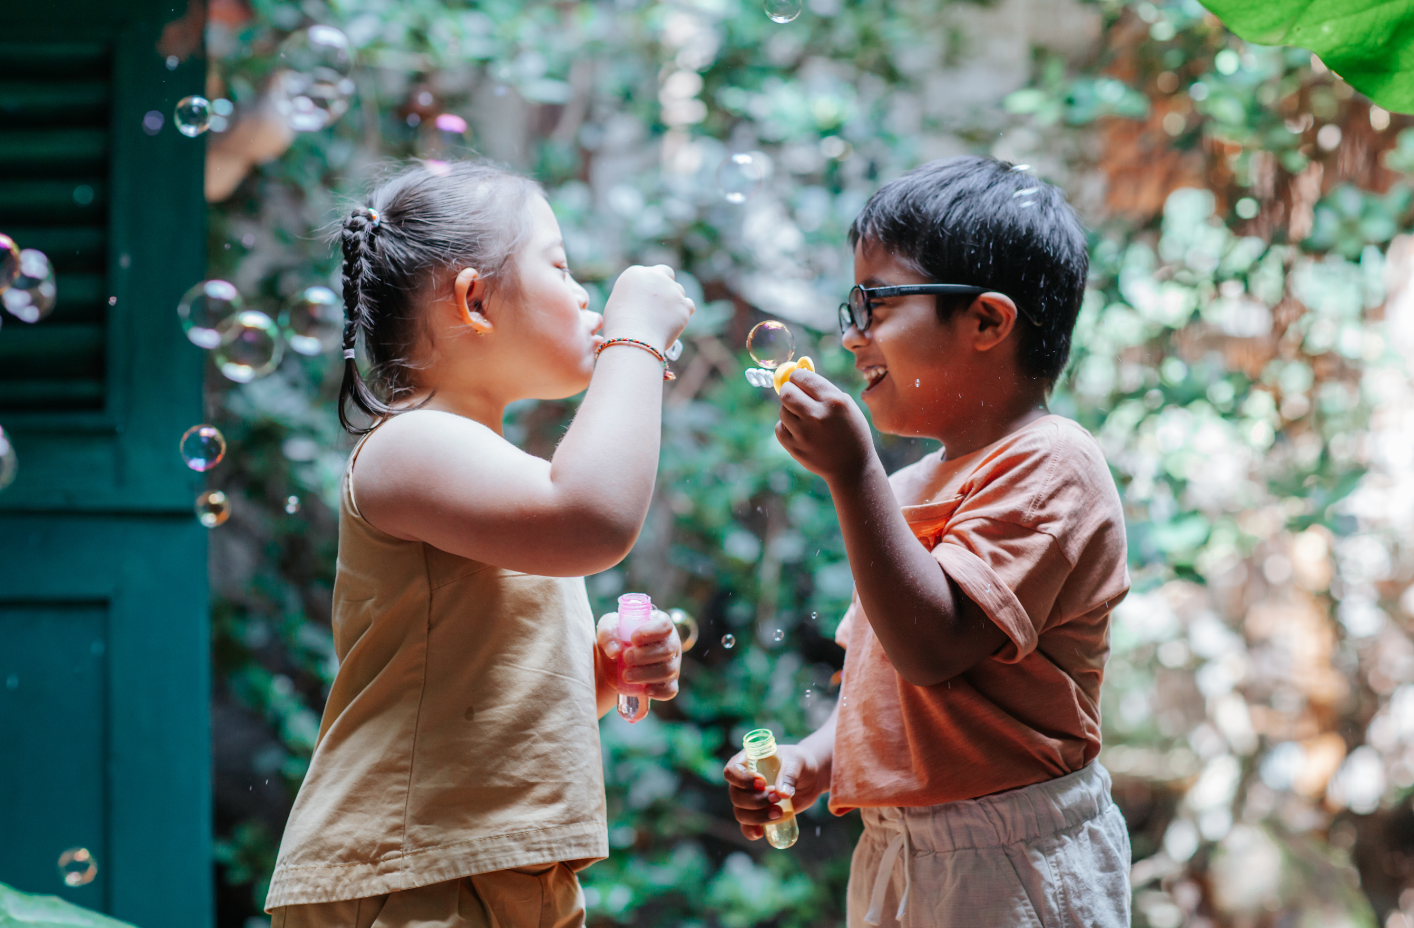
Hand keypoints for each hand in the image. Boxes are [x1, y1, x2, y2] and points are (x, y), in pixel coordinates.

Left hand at [596, 609, 681, 699]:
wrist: (613, 663)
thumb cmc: (615, 639)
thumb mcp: (608, 629)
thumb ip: (608, 635)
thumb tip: (615, 651)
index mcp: (659, 625)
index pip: (665, 625)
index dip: (652, 632)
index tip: (634, 639)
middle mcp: (670, 644)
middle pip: (668, 650)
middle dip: (644, 656)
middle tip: (625, 658)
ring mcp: (672, 664)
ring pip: (668, 671)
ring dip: (645, 675)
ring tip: (626, 675)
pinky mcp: (669, 683)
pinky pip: (670, 690)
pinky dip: (658, 691)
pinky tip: (644, 690)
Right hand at [601, 265, 694, 351]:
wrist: (634, 337)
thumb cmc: (619, 326)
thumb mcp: (617, 304)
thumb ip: (632, 297)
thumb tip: (640, 304)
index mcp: (636, 273)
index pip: (649, 272)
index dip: (650, 283)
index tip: (649, 295)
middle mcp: (655, 276)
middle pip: (667, 274)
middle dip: (666, 283)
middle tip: (663, 300)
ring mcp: (671, 289)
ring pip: (679, 290)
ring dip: (674, 300)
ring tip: (664, 319)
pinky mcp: (683, 304)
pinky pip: (689, 305)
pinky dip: (684, 313)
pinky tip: (675, 322)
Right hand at [723, 743, 826, 840]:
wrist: (810, 778)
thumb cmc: (800, 763)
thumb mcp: (797, 762)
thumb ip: (789, 774)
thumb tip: (782, 793)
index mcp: (748, 762)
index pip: (732, 771)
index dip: (742, 779)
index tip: (762, 783)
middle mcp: (744, 782)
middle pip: (736, 795)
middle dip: (756, 800)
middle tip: (777, 798)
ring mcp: (750, 800)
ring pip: (740, 813)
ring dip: (757, 816)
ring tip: (779, 812)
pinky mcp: (759, 814)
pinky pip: (747, 826)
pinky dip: (751, 831)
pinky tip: (760, 833)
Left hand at [776, 369, 876, 483]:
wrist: (852, 467)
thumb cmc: (850, 431)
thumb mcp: (846, 405)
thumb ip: (823, 388)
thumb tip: (798, 370)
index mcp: (833, 401)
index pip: (802, 377)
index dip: (797, 377)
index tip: (797, 380)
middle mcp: (817, 415)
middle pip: (785, 392)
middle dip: (788, 390)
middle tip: (794, 395)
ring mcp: (804, 433)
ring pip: (782, 411)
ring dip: (790, 412)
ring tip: (805, 420)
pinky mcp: (794, 447)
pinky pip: (780, 428)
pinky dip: (787, 428)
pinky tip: (802, 433)